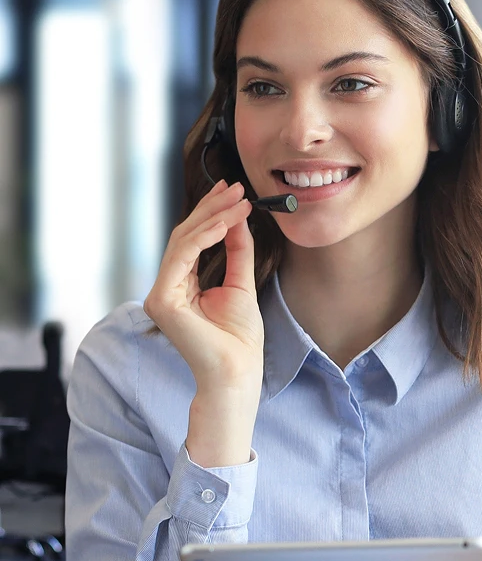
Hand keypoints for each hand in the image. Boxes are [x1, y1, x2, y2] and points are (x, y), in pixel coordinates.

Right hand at [143, 180, 262, 466]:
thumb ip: (236, 252)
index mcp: (181, 286)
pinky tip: (227, 222)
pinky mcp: (163, 300)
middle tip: (235, 188)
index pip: (193, 241)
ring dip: (212, 216)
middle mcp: (166, 287)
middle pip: (185, 236)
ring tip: (238, 200)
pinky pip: (183, 256)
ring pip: (182, 241)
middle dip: (212, 208)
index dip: (212, 214)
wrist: (237, 371)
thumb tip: (238, 220)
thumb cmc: (239, 339)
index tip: (234, 193)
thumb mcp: (241, 285)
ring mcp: (160, 294)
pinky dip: (206, 235)